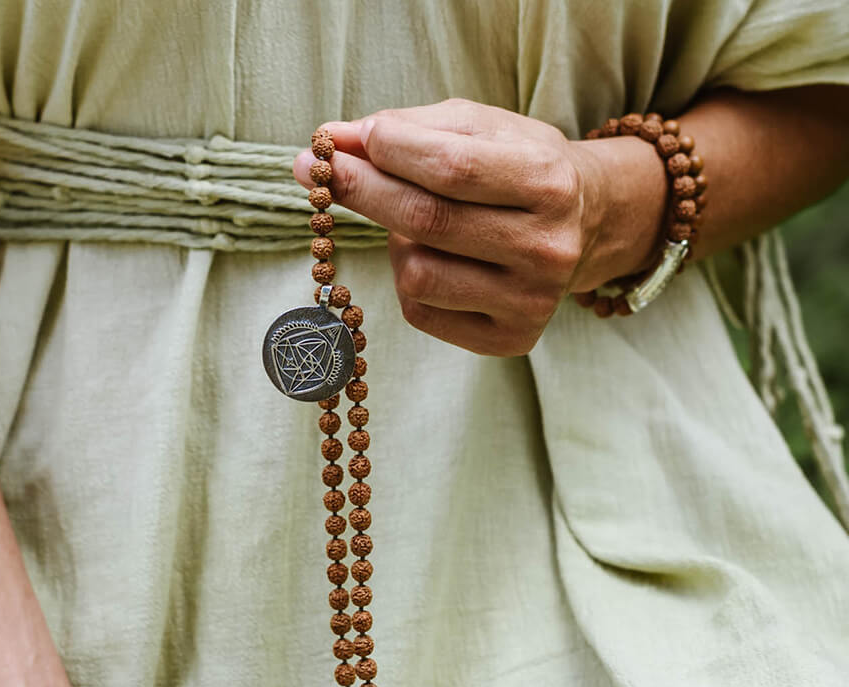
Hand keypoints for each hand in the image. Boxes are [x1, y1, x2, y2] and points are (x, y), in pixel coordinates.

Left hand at [293, 98, 664, 356]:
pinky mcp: (509, 340)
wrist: (586, 226)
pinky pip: (421, 311)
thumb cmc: (517, 169)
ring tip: (414, 226)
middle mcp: (546, 248)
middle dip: (362, 191)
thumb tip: (335, 141)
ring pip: (416, 274)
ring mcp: (529, 302)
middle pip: (427, 221)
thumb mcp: (481, 129)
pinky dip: (408, 281)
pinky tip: (432, 261)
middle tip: (319, 172)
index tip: (338, 142)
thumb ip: (411, 129)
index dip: (388, 153)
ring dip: (395, 244)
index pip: (451, 167)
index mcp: (549, 181)